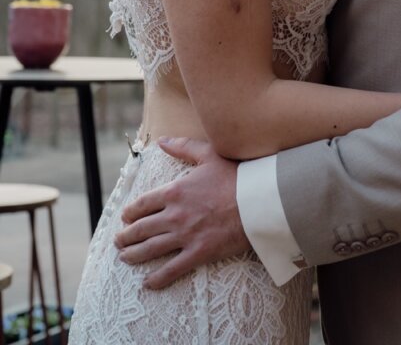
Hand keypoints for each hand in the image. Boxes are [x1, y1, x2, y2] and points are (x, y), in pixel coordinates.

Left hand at [114, 137, 249, 288]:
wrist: (257, 201)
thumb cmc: (235, 176)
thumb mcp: (208, 154)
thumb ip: (183, 147)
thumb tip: (162, 141)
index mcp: (175, 191)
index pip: (143, 204)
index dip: (130, 212)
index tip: (125, 217)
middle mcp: (174, 215)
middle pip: (141, 228)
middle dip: (126, 236)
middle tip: (119, 241)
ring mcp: (185, 236)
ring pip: (151, 249)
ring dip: (134, 255)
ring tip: (124, 258)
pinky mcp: (198, 253)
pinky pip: (172, 269)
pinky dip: (157, 278)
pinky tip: (147, 283)